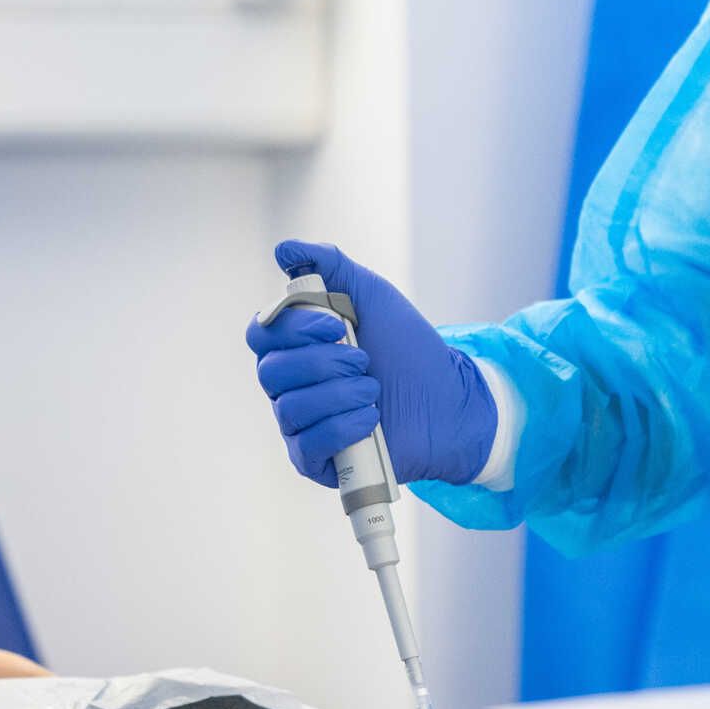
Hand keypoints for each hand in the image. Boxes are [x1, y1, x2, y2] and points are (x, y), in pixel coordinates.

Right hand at [244, 239, 498, 487]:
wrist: (449, 399)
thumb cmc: (408, 348)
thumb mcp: (372, 296)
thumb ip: (329, 267)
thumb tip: (284, 248)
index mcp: (295, 346)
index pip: (260, 333)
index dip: (293, 328)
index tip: (337, 324)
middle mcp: (290, 385)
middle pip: (272, 371)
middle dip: (325, 363)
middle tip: (365, 361)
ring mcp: (300, 424)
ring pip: (290, 408)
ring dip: (341, 394)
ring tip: (374, 391)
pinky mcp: (316, 460)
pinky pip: (307, 445)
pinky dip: (343, 427)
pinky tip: (371, 419)